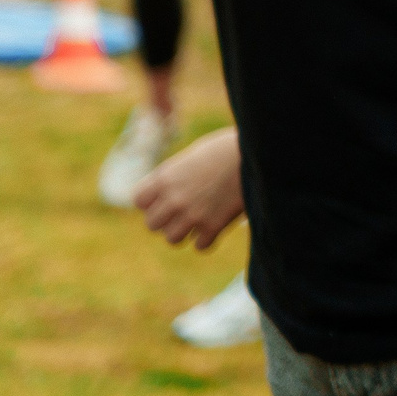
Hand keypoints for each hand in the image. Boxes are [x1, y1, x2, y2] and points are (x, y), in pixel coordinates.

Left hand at [135, 126, 242, 250]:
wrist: (258, 155)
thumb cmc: (227, 149)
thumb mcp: (193, 155)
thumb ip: (176, 176)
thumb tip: (167, 191)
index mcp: (166, 178)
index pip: (139, 201)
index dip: (151, 200)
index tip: (165, 196)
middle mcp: (174, 199)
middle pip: (152, 224)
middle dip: (166, 219)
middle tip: (182, 210)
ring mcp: (193, 215)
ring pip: (172, 238)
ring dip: (184, 231)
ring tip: (198, 220)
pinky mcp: (214, 226)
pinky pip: (200, 246)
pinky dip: (207, 239)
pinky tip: (216, 225)